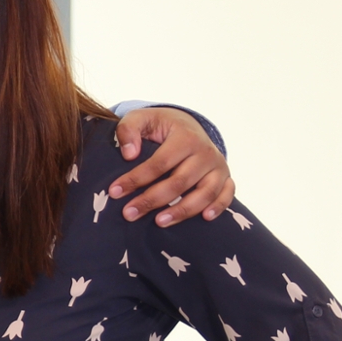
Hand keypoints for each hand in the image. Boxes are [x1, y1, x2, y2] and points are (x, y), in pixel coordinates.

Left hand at [110, 108, 234, 226]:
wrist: (188, 125)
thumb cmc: (160, 126)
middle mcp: (205, 152)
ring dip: (182, 210)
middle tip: (129, 214)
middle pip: (179, 182)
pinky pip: (226, 194)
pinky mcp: (225, 177)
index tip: (115, 192)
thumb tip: (129, 155)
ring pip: (204, 193)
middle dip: (152, 200)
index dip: (136, 178)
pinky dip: (219, 206)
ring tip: (159, 222)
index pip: (159, 163)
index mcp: (185, 137)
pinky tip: (205, 218)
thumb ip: (129, 130)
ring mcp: (218, 166)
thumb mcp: (141, 118)